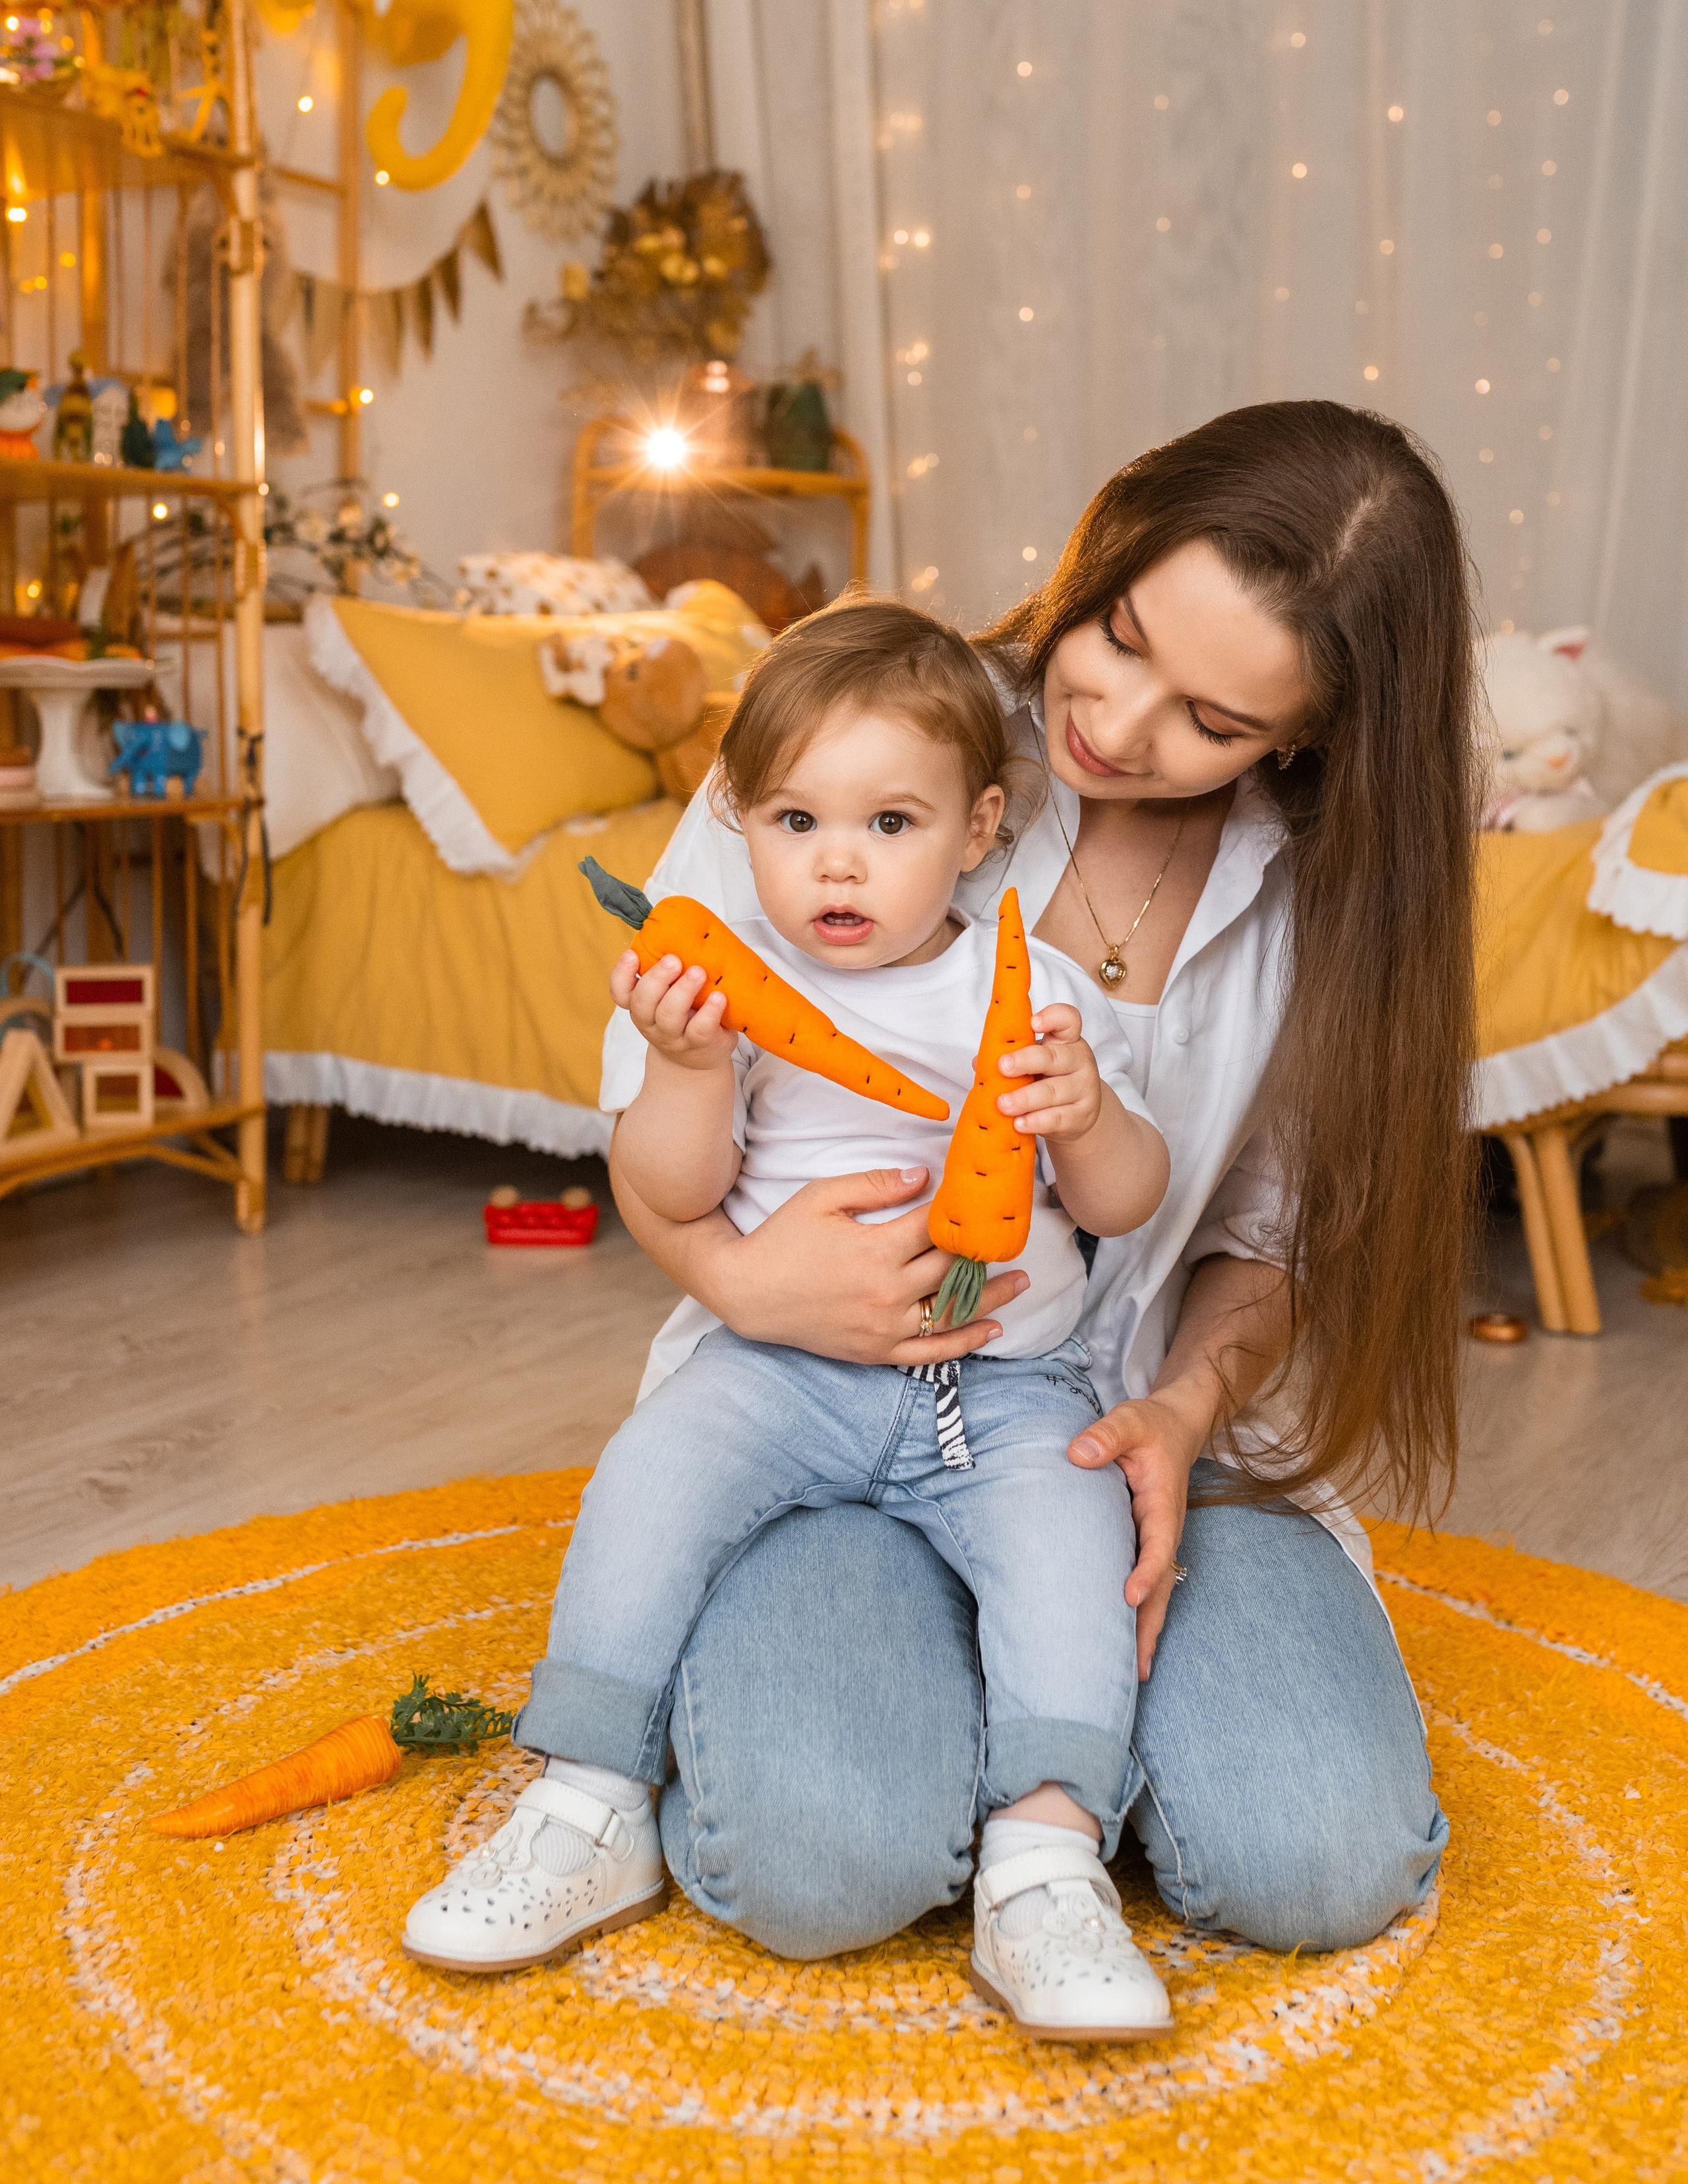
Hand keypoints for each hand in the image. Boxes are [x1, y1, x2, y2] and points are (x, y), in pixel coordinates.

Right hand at [610, 949, 736, 1072]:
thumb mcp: (672, 993)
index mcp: (641, 1004)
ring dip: (683, 991)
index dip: (621, 974)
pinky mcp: (698, 1045)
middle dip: (657, 979)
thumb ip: (672, 970)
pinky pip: (700, 1030)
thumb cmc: (686, 1013)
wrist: (700, 1056)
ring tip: (699, 972)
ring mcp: (673, 1037)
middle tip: (674, 960)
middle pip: (642, 1003)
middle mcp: (651, 1022)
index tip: (632, 954)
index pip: (620, 992)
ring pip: (669, 1016)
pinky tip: (719, 997)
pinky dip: (709, 1012)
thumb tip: (683, 929)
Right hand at [697, 1166, 1029, 1364]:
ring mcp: (884, 1327)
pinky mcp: (876, 1351)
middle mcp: (886, 1292)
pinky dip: (966, 1342)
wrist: (746, 1292)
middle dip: (985, 1251)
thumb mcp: (822, 1197)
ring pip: (952, 1313)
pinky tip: (993, 1327)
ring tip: (1023, 1281)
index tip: (984, 1200)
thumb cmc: (782, 1238)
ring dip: (992, 1296)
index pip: (936, 1228)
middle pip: (952, 1269)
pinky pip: (931, 1352)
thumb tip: (924, 1176)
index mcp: (875, 1250)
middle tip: (1011, 1236)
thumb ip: (875, 1185)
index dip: (962, 1213)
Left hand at [996, 1005, 1101, 1140]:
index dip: (1052, 1017)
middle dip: (1026, 1061)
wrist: (1077, 1114)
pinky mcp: (1082, 1115)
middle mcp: (1080, 1060)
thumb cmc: (1048, 1080)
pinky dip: (1036, 1121)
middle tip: (1003, 1067)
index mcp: (1066, 1040)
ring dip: (1025, 1098)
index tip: (1032, 1022)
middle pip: (1055, 1057)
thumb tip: (978, 1062)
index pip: (1068, 1020)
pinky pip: (1057, 1118)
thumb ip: (1010, 1057)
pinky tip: (1019, 1123)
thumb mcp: (1033, 1064)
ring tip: (1003, 1104)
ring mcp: (1084, 1089)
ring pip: (1053, 1091)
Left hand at [1068, 1391, 1204, 1680]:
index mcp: (1163, 1504)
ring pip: (1155, 1593)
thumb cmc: (1151, 1426)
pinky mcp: (1144, 1544)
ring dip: (1143, 1630)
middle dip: (1148, 1625)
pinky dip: (1136, 1615)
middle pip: (1161, 1586)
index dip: (1146, 1571)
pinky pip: (1143, 1584)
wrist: (1174, 1427)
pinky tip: (1120, 1645)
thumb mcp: (1131, 1420)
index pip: (1158, 1544)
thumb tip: (1078, 1454)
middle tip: (1135, 1668)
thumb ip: (1108, 1434)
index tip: (1129, 1596)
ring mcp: (1156, 1541)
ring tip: (1131, 1676)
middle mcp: (1164, 1530)